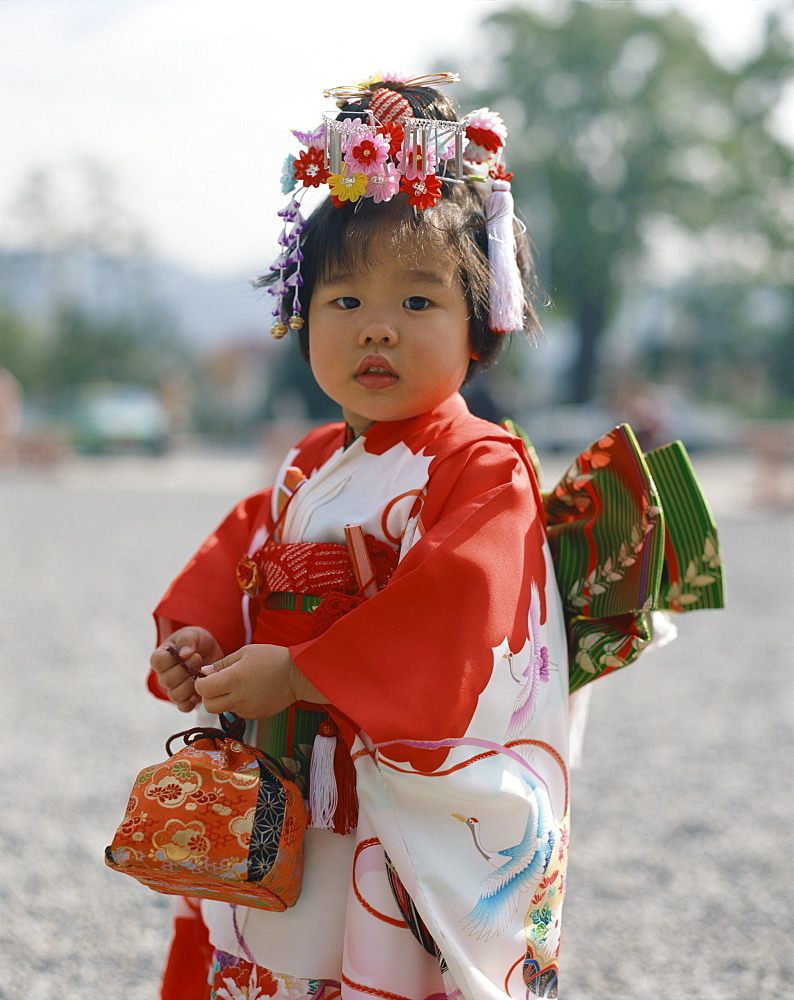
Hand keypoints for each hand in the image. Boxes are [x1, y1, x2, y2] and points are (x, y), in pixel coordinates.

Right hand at [150, 626, 223, 712]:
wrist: (210, 652)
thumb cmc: (197, 641)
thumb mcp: (193, 634)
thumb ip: (187, 640)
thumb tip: (184, 653)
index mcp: (160, 657)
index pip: (158, 663)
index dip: (175, 660)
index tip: (192, 653)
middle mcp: (164, 675)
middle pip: (167, 680)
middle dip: (186, 671)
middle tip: (199, 659)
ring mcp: (173, 689)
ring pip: (175, 695)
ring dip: (191, 685)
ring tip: (201, 673)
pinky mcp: (186, 698)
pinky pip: (184, 707)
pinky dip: (192, 702)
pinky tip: (201, 690)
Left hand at [195, 644, 326, 719]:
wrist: (298, 675)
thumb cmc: (272, 658)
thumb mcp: (245, 652)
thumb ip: (222, 663)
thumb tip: (204, 672)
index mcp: (234, 679)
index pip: (203, 689)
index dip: (201, 683)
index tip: (207, 677)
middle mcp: (239, 698)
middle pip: (209, 706)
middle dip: (208, 696)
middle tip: (217, 685)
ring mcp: (248, 709)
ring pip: (223, 710)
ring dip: (223, 700)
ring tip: (238, 686)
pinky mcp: (256, 716)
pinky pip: (238, 713)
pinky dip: (238, 704)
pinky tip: (250, 692)